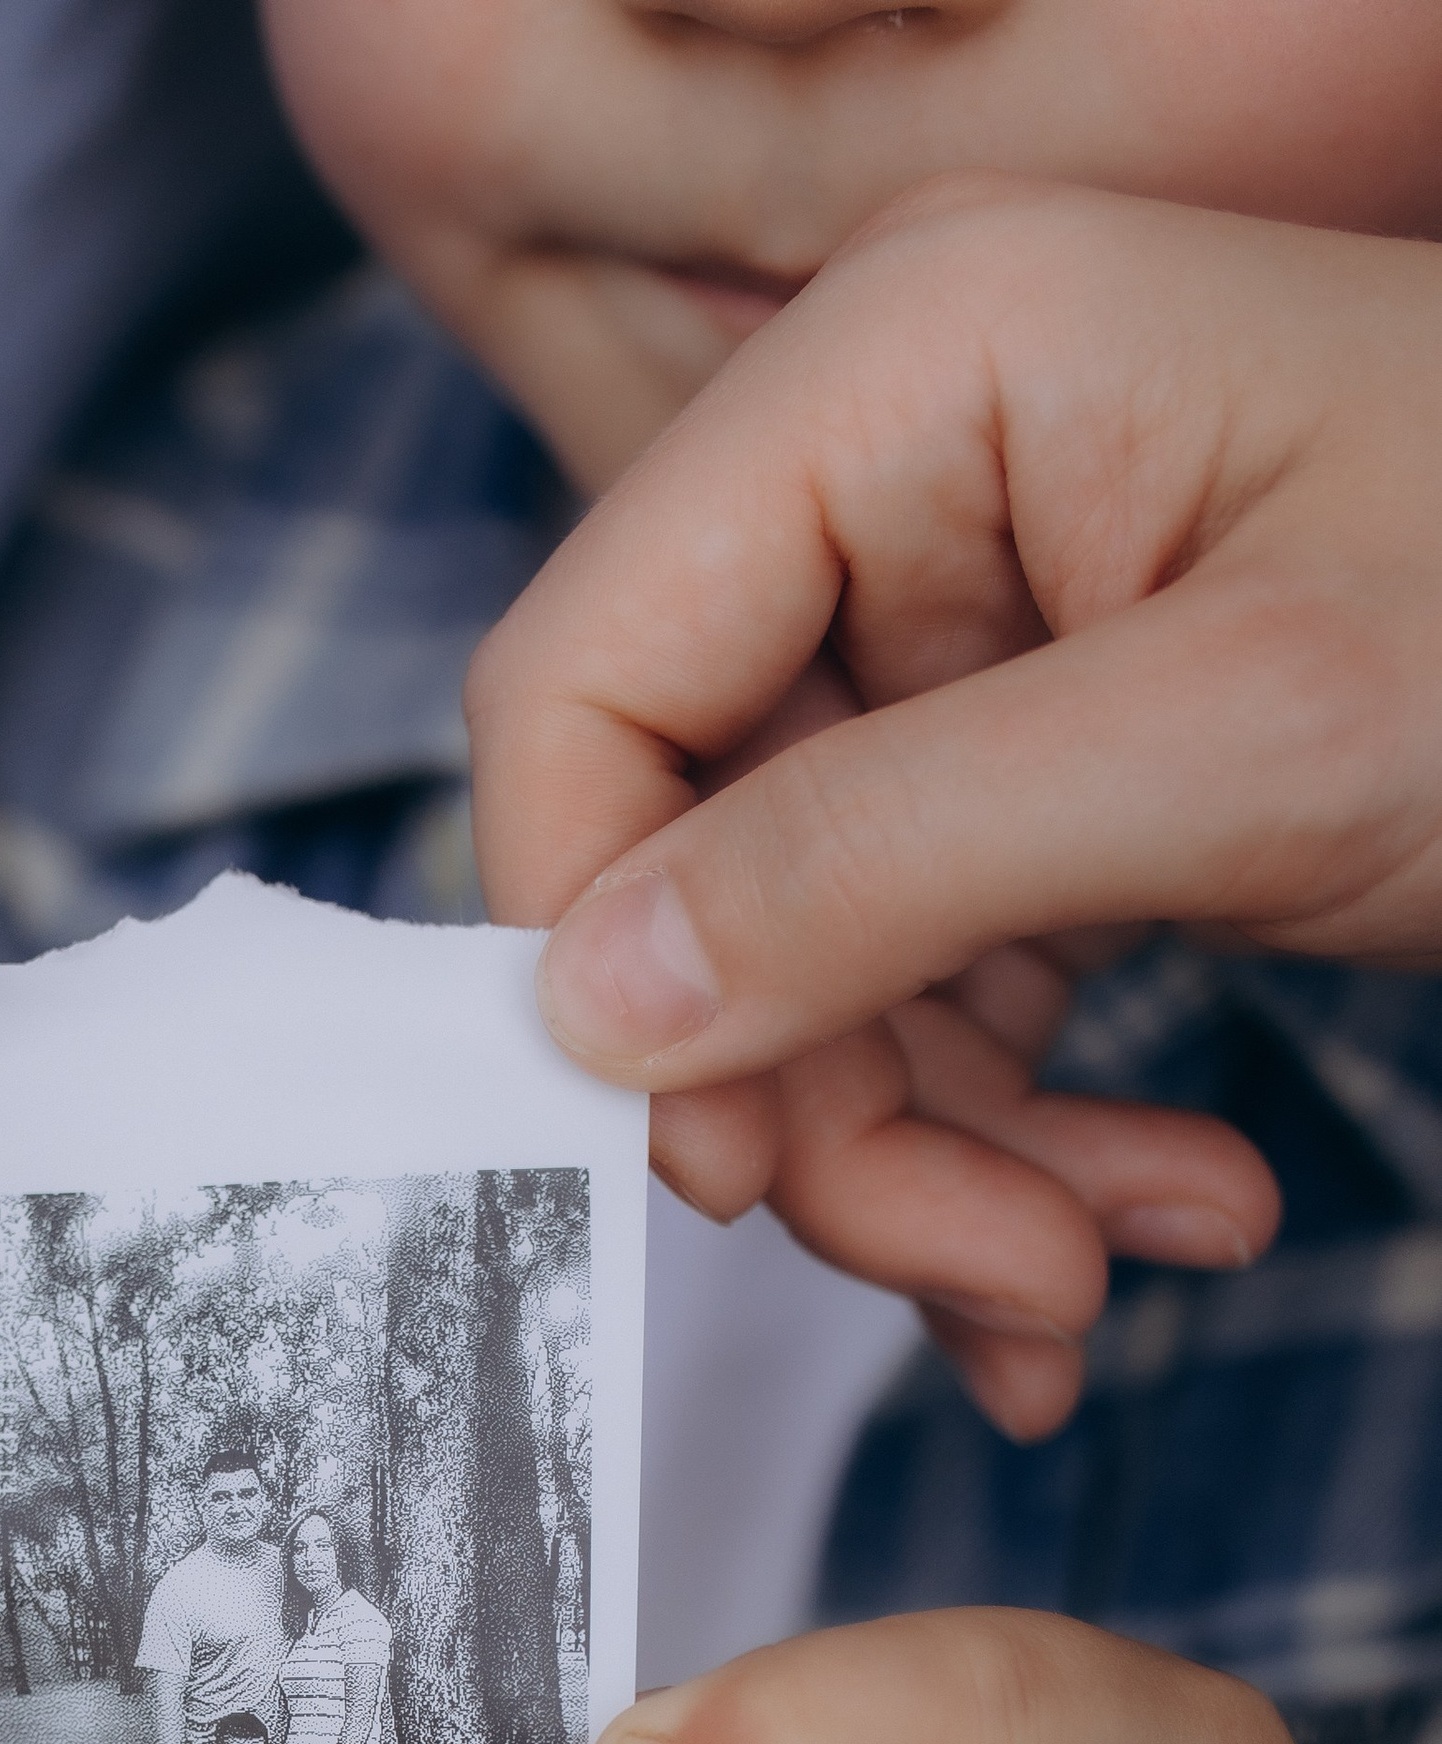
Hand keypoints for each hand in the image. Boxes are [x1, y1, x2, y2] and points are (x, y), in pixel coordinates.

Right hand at [469, 182, 1441, 1432]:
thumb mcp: (1241, 744)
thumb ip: (883, 860)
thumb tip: (593, 1005)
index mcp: (911, 377)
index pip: (585, 680)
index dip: (600, 942)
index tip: (715, 1156)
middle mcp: (903, 493)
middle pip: (695, 868)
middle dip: (829, 1111)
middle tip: (982, 1271)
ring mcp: (965, 645)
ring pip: (806, 978)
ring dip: (937, 1173)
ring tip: (1101, 1282)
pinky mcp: (1035, 779)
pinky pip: (928, 1002)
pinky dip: (1011, 1151)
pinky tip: (1154, 1224)